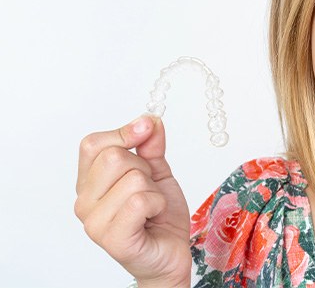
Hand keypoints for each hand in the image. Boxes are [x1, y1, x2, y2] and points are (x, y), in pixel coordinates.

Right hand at [75, 116, 190, 287]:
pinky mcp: (112, 239)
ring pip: (132, 179)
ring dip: (153, 189)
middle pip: (114, 157)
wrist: (170, 252)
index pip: (92, 144)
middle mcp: (84, 201)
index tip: (146, 130)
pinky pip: (140, 201)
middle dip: (144, 167)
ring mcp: (94, 223)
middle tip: (148, 188)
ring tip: (151, 207)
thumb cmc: (159, 215)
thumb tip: (149, 120)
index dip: (124, 132)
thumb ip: (150, 145)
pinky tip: (153, 217)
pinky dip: (157, 204)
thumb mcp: (157, 171)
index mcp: (89, 182)